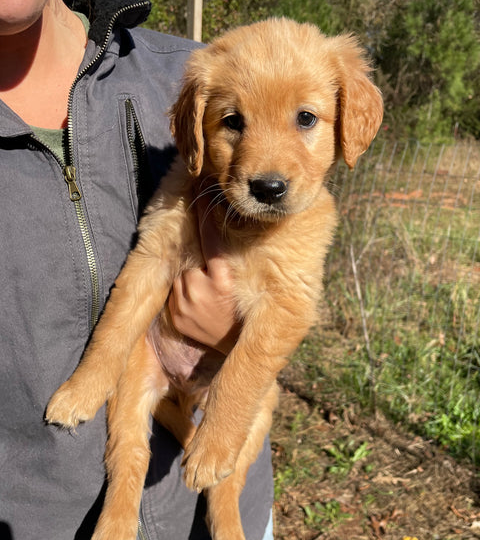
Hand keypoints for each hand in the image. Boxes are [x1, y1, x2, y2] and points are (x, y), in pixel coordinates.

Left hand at [168, 198, 240, 354]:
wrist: (234, 346)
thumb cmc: (244, 311)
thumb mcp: (244, 285)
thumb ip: (232, 262)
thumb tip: (224, 232)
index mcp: (223, 281)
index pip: (211, 239)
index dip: (206, 214)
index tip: (202, 193)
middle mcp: (201, 290)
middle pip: (194, 259)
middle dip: (201, 265)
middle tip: (213, 280)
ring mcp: (185, 303)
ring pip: (182, 275)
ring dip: (191, 279)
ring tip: (207, 296)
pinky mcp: (176, 316)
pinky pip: (175, 292)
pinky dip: (184, 294)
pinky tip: (198, 305)